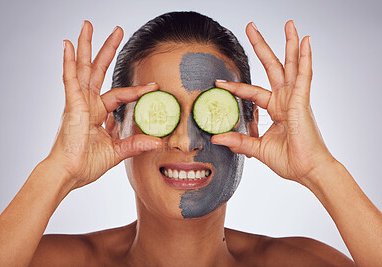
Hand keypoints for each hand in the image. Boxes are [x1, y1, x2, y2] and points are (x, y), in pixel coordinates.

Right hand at [47, 21, 162, 189]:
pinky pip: (70, 79)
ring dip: (87, 46)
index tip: (154, 85)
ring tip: (88, 25)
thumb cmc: (86, 164)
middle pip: (99, 71)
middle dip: (107, 50)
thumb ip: (135, 144)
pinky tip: (69, 45)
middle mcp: (88, 103)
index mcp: (98, 113)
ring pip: (84, 68)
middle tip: (117, 30)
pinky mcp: (71, 105)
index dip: (137, 90)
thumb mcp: (116, 152)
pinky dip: (69, 62)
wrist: (68, 174)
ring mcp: (78, 102)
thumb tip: (158, 142)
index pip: (120, 95)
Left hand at [212, 21, 334, 184]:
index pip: (251, 91)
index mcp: (276, 109)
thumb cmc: (290, 160)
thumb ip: (239, 141)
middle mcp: (285, 100)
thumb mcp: (258, 148)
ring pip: (290, 65)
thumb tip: (217, 138)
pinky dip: (305, 58)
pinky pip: (304, 76)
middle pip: (272, 67)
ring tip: (288, 23)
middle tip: (251, 27)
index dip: (235, 87)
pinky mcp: (302, 102)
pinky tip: (306, 41)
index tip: (218, 82)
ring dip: (289, 44)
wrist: (308, 171)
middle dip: (262, 46)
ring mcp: (295, 99)